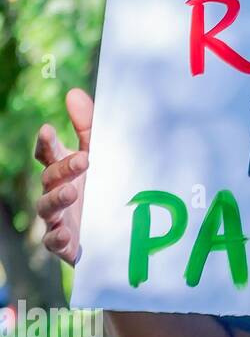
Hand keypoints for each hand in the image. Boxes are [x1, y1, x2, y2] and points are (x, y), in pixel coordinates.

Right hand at [33, 88, 93, 264]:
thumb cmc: (103, 184)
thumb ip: (89, 125)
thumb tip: (73, 92)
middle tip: (85, 160)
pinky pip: (53, 242)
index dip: (46, 142)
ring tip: (71, 193)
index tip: (49, 130)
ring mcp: (58, 218)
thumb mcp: (101, 152)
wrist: (116, 230)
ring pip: (46, 208)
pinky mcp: (65, 244)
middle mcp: (57, 191)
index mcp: (64, 168)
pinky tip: (67, 232)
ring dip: (56, 200)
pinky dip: (57, 238)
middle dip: (63, 169)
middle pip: (50, 178)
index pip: (47, 153)